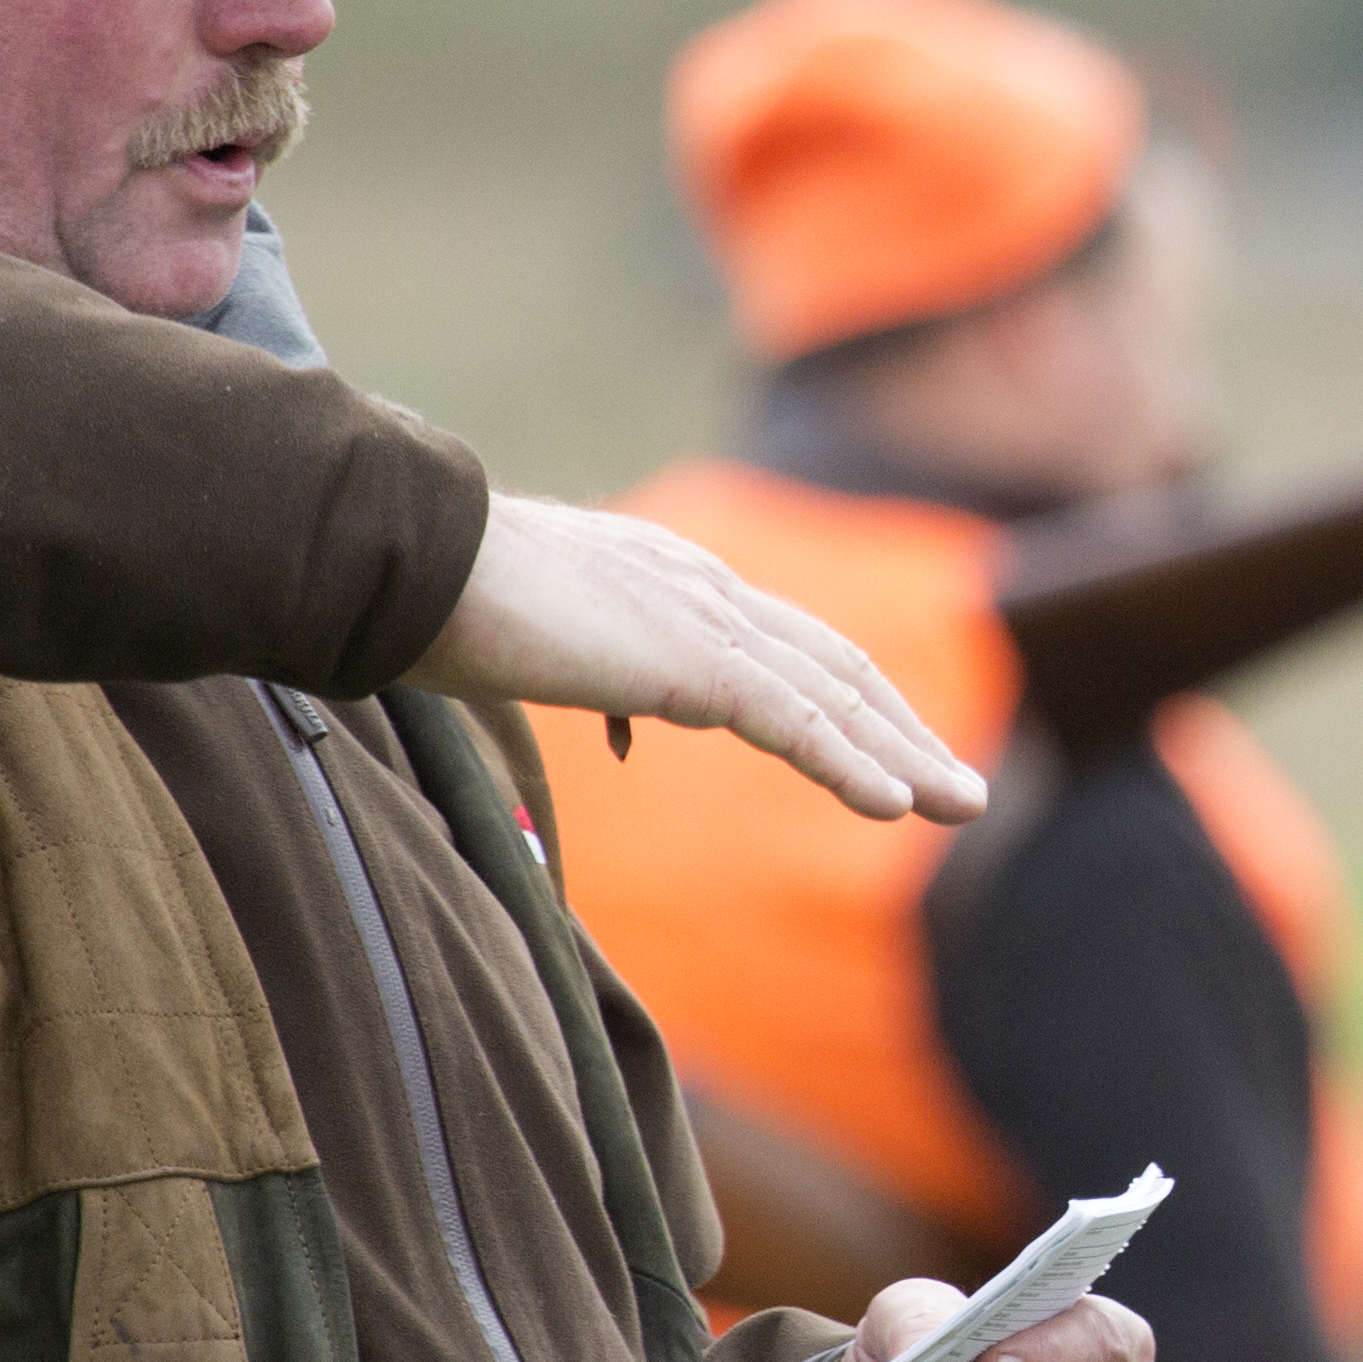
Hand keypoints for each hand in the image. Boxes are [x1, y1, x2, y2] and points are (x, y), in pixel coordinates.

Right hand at [409, 492, 987, 823]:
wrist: (401, 556)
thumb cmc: (434, 599)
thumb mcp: (539, 643)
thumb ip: (593, 677)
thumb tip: (614, 729)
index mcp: (669, 579)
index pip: (785, 644)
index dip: (848, 699)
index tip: (892, 747)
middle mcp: (701, 587)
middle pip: (832, 664)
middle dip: (903, 727)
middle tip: (961, 786)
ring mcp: (698, 617)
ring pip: (831, 693)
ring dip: (903, 753)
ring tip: (961, 804)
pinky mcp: (685, 657)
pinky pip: (791, 718)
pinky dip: (848, 762)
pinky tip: (895, 805)